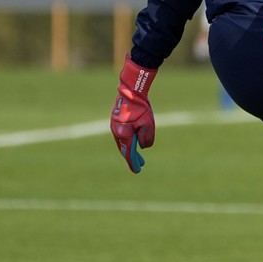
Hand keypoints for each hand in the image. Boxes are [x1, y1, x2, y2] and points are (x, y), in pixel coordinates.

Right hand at [110, 57, 156, 173]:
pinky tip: (133, 140)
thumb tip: (142, 146)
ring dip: (130, 148)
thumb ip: (146, 139)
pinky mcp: (116, 121)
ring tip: (138, 154)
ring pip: (122, 141)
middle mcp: (116, 132)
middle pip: (124, 148)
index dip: (133, 163)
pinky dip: (127, 140)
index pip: (128, 153)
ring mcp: (114, 126)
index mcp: (124, 135)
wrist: (131, 91)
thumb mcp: (148, 125)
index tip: (137, 171)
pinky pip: (121, 134)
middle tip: (140, 164)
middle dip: (132, 157)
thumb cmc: (140, 108)